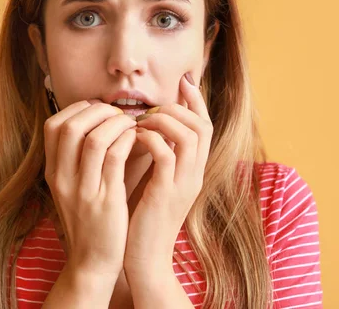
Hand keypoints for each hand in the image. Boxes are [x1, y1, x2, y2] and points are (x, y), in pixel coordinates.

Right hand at [43, 99, 136, 278]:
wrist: (93, 262)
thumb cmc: (90, 219)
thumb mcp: (73, 188)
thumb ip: (78, 158)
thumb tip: (98, 120)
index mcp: (53, 173)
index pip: (53, 125)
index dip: (77, 109)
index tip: (98, 110)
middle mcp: (63, 179)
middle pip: (71, 126)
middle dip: (98, 111)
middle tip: (118, 114)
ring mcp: (83, 190)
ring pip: (94, 139)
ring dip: (117, 123)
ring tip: (131, 125)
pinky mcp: (106, 201)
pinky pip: (115, 157)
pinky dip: (128, 140)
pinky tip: (137, 140)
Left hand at [123, 73, 212, 276]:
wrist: (144, 258)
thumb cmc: (143, 217)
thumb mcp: (155, 181)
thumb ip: (157, 156)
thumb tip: (146, 127)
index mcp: (193, 170)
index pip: (204, 127)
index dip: (196, 101)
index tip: (182, 82)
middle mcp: (194, 174)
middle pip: (203, 126)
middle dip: (180, 107)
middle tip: (154, 106)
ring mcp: (183, 184)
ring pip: (189, 136)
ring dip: (164, 121)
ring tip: (142, 121)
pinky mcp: (166, 194)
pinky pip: (166, 155)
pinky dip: (150, 140)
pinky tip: (134, 138)